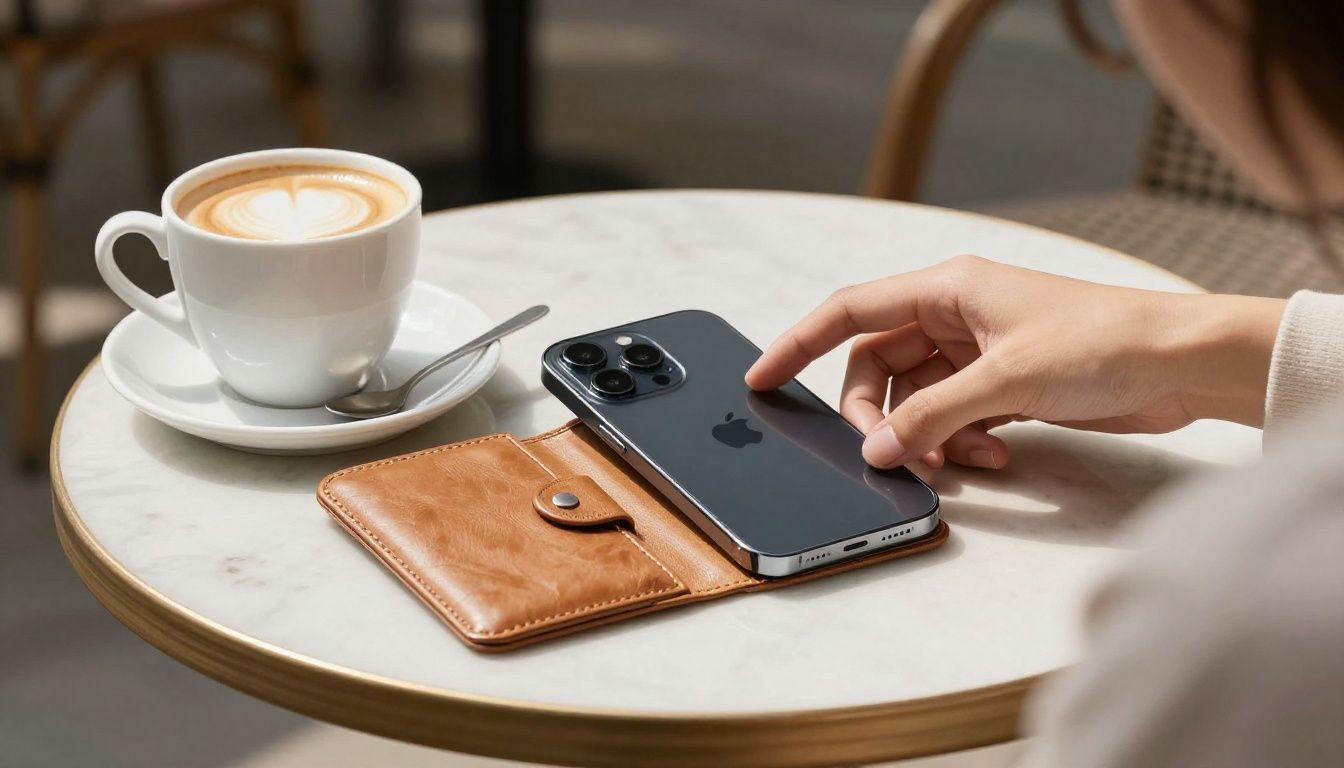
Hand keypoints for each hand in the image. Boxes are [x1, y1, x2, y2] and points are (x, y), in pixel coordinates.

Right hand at [746, 256, 1283, 469]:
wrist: (1181, 365)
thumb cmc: (1101, 344)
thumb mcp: (1002, 381)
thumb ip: (929, 416)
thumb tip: (872, 448)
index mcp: (946, 288)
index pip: (849, 310)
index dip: (797, 342)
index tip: (761, 379)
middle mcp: (954, 315)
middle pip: (878, 367)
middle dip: (878, 414)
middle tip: (888, 454)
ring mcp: (978, 352)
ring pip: (915, 399)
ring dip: (926, 437)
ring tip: (957, 464)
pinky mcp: (1003, 386)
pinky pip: (953, 418)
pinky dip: (960, 443)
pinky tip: (992, 460)